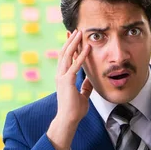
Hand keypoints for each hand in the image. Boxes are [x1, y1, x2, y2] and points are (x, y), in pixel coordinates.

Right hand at [47, 29, 92, 149]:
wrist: (69, 119)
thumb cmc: (75, 110)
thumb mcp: (82, 95)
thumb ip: (85, 86)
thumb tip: (90, 79)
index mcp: (62, 77)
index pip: (65, 58)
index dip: (69, 46)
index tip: (73, 37)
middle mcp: (60, 75)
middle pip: (64, 53)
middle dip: (71, 41)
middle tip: (76, 30)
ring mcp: (62, 77)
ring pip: (67, 56)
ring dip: (74, 43)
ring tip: (80, 33)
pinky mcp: (67, 81)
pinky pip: (75, 66)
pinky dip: (81, 56)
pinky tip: (87, 48)